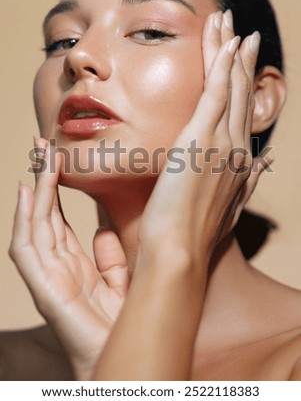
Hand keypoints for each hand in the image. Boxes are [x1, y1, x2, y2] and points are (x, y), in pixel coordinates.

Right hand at [9, 140, 128, 379]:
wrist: (126, 357)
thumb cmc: (122, 322)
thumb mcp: (121, 279)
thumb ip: (109, 255)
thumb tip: (102, 229)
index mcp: (75, 264)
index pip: (58, 218)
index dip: (56, 189)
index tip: (57, 160)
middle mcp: (58, 266)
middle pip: (45, 215)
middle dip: (43, 180)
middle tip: (43, 146)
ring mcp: (48, 276)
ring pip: (35, 224)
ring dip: (36, 190)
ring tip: (40, 158)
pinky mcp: (45, 289)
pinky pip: (27, 249)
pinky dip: (24, 220)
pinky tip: (27, 193)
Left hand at [92, 10, 271, 380]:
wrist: (178, 252)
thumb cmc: (190, 234)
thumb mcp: (225, 206)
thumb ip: (245, 180)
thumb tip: (263, 163)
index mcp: (237, 163)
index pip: (242, 115)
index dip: (244, 86)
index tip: (243, 63)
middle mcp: (237, 149)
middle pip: (242, 95)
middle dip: (241, 60)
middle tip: (243, 32)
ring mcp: (221, 142)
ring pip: (231, 86)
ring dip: (229, 51)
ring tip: (228, 22)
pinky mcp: (201, 138)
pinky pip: (217, 91)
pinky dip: (222, 64)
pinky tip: (225, 40)